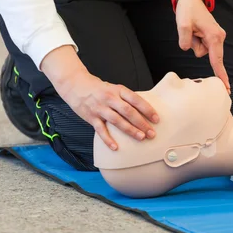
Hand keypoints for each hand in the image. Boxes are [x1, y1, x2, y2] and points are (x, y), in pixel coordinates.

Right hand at [41, 46, 158, 150]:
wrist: (75, 85)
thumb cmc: (99, 88)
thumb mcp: (114, 88)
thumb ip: (126, 98)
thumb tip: (143, 111)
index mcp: (118, 90)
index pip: (136, 100)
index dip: (147, 109)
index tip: (156, 119)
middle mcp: (110, 98)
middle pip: (128, 112)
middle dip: (142, 123)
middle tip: (152, 133)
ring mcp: (100, 108)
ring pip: (117, 121)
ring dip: (130, 130)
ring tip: (141, 138)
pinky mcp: (90, 117)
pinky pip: (101, 130)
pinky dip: (108, 140)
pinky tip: (116, 147)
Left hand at [173, 0, 230, 92]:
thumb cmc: (188, 10)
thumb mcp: (182, 24)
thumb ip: (185, 40)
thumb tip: (187, 48)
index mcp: (214, 36)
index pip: (217, 60)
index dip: (220, 75)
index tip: (226, 87)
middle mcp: (218, 37)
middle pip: (206, 54)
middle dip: (196, 45)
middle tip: (190, 30)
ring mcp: (216, 36)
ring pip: (202, 50)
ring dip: (194, 42)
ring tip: (192, 28)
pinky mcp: (212, 36)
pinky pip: (202, 45)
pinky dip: (196, 40)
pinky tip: (194, 29)